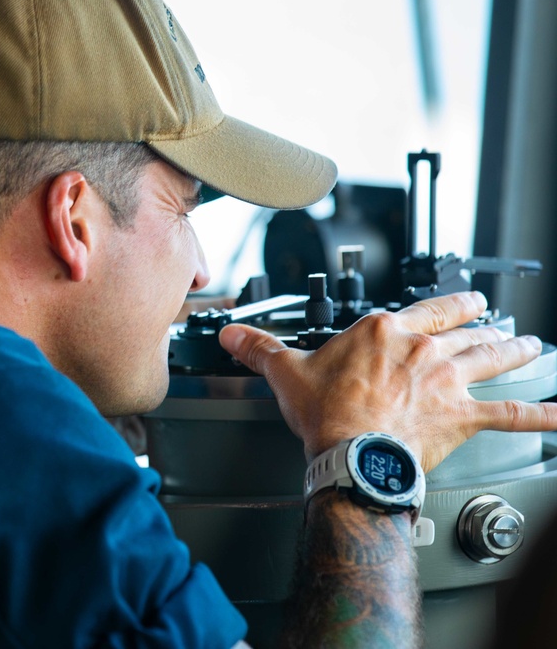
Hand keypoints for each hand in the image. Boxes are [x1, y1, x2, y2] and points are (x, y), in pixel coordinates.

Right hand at [218, 291, 556, 471]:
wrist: (352, 455)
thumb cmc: (327, 415)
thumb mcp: (287, 374)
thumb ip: (260, 348)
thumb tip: (232, 334)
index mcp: (385, 332)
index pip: (425, 308)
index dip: (448, 303)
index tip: (458, 301)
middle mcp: (423, 350)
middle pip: (464, 330)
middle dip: (484, 324)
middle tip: (498, 320)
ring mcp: (448, 382)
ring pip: (493, 359)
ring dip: (516, 351)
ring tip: (531, 346)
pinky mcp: (463, 417)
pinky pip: (514, 414)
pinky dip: (544, 414)